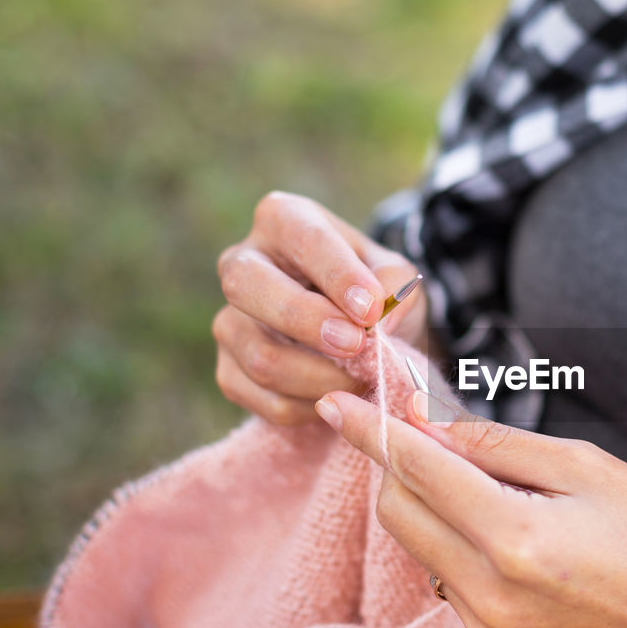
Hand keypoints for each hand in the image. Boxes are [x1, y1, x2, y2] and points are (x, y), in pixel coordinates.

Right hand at [213, 191, 426, 423]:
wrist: (364, 335)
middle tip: (357, 345)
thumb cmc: (376, 292)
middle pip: (247, 286)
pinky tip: (338, 396)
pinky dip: (310, 408)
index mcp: (284, 220)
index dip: (338, 276)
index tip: (371, 310)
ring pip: (258, 355)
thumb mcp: (397, 277)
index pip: (305, 240)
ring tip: (363, 379)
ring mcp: (229, 320)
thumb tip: (378, 319)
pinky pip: (264, 400)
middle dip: (306, 321)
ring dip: (321, 378)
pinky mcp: (229, 371)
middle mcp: (242, 263)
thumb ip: (394, 287)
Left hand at [315, 387, 626, 627]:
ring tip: (498, 488)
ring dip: (436, 508)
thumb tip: (426, 422)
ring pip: (423, 550)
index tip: (336, 401)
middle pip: (402, 513)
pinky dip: (461, 549)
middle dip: (404, 465)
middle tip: (431, 432)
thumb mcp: (584, 465)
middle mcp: (492, 596)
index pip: (419, 471)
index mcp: (517, 539)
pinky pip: (450, 585)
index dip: (373, 430)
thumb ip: (495, 444)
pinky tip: (514, 538)